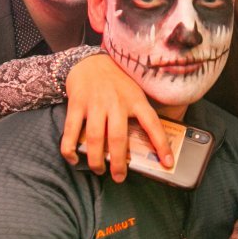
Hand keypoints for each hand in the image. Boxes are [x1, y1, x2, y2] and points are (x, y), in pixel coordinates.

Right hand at [62, 54, 171, 182]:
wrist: (90, 60)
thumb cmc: (117, 81)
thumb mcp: (134, 92)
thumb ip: (140, 113)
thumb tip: (148, 143)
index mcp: (135, 100)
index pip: (153, 124)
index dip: (162, 144)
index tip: (167, 163)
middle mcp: (116, 102)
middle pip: (118, 138)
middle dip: (118, 163)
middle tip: (119, 177)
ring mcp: (95, 103)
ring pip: (95, 138)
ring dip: (96, 159)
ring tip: (99, 170)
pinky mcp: (77, 104)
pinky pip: (71, 131)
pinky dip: (70, 149)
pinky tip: (74, 159)